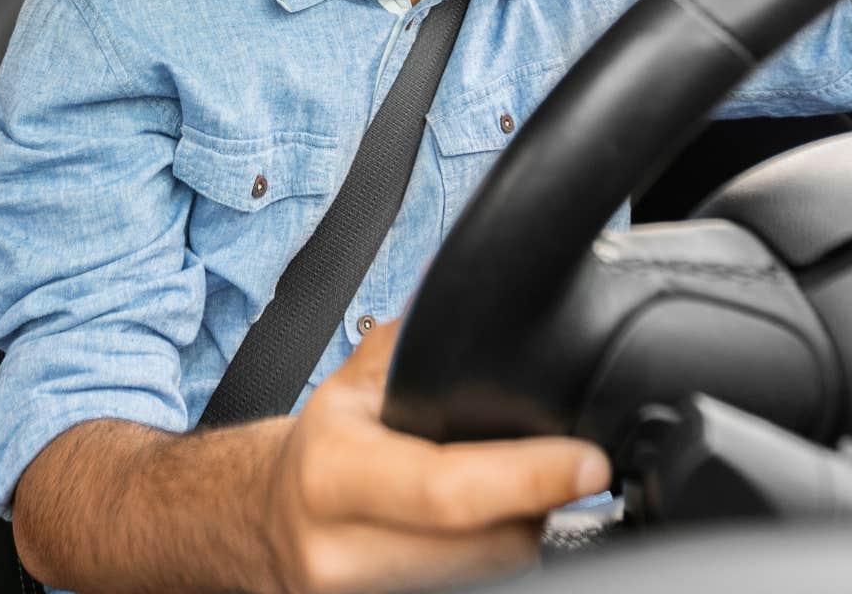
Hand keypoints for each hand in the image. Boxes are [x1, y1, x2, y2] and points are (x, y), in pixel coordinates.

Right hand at [262, 319, 611, 593]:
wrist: (263, 522)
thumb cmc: (321, 450)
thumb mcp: (352, 386)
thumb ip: (414, 344)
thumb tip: (474, 287)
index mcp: (333, 475)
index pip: (449, 489)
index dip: (530, 478)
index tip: (588, 464)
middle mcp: (341, 550)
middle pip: (489, 547)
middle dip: (537, 506)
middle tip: (553, 470)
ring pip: (490, 576)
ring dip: (519, 538)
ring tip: (509, 499)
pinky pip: (475, 590)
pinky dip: (492, 561)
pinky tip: (483, 534)